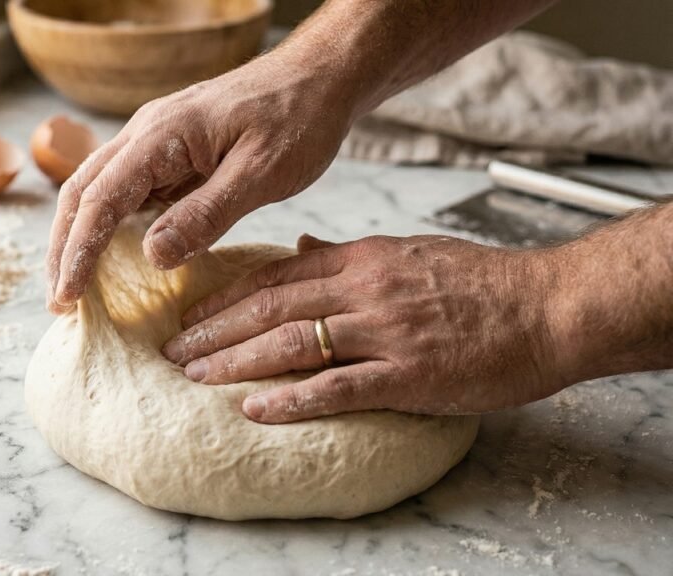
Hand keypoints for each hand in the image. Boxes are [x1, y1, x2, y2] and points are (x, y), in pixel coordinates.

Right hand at [45, 50, 356, 312]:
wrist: (320, 76)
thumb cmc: (299, 118)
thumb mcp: (262, 173)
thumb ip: (207, 214)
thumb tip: (153, 256)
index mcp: (162, 136)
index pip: (101, 199)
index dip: (79, 251)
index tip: (69, 297)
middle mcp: (146, 134)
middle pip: (81, 192)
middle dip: (64, 248)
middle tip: (60, 302)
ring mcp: (155, 141)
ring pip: (97, 190)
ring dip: (79, 237)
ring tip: (74, 286)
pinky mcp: (170, 152)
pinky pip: (126, 190)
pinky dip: (108, 225)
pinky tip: (112, 255)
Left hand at [161, 233, 568, 423]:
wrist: (547, 306)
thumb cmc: (481, 282)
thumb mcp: (408, 252)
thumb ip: (347, 256)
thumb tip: (296, 250)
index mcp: (362, 259)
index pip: (275, 275)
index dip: (225, 296)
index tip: (190, 313)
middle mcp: (364, 289)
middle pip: (270, 307)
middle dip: (214, 329)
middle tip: (172, 349)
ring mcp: (384, 331)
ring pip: (291, 343)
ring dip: (236, 361)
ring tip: (195, 375)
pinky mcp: (407, 374)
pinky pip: (336, 387)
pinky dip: (290, 399)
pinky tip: (253, 409)